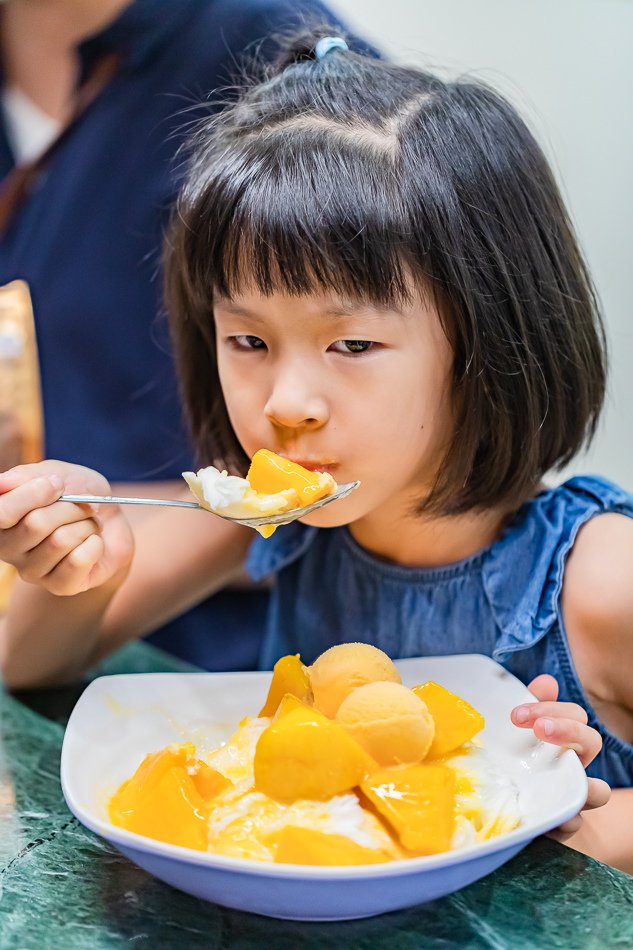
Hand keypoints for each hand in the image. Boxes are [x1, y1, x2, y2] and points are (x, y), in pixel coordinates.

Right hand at [0, 461, 133, 595]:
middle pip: (36, 524)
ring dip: (86, 525)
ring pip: (60, 541)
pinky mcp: (59, 586)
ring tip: (90, 524)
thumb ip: (23, 477)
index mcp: (1, 519)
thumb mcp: (53, 473)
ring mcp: (32, 571)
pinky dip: (95, 544)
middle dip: (70, 507)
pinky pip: (78, 561)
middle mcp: (8, 548)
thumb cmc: (77, 493)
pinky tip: (94, 543)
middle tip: (84, 505)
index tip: (57, 483)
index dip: (33, 493)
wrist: (112, 518)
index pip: (2, 512)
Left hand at [511, 673, 610, 840]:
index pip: (573, 714)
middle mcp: (574, 766)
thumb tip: (546, 681)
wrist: (511, 810)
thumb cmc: (515, 762)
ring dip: (587, 784)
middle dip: (568, 730)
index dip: (551, 707)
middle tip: (539, 728)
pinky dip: (567, 821)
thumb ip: (530, 707)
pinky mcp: (561, 824)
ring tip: (563, 775)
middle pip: (591, 740)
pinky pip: (574, 824)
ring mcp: (571, 795)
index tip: (517, 714)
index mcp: (564, 739)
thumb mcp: (516, 733)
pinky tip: (551, 817)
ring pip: (599, 791)